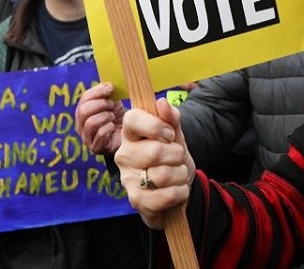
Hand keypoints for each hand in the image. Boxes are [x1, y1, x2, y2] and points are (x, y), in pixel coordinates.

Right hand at [75, 82, 124, 154]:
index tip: (110, 89)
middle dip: (101, 105)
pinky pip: (100, 135)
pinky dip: (109, 129)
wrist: (129, 137)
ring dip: (105, 117)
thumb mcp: (113, 102)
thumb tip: (108, 85)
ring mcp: (87, 138)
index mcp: (83, 111)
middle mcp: (81, 125)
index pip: (84, 99)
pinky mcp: (95, 148)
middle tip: (113, 105)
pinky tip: (113, 127)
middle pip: (83, 111)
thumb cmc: (118, 118)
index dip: (97, 92)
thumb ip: (107, 92)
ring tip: (113, 117)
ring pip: (90, 123)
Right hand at [115, 99, 194, 229]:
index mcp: (131, 134)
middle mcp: (124, 155)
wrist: (177, 188)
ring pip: (161, 175)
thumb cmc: (172, 158)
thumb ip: (171, 118)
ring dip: (180, 174)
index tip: (170, 134)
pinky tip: (178, 190)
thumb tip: (161, 102)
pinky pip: (164, 196)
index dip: (155, 126)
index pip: (132, 119)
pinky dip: (179, 192)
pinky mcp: (136, 200)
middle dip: (176, 155)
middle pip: (153, 151)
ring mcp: (128, 179)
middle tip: (177, 157)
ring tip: (177, 174)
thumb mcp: (176, 135)